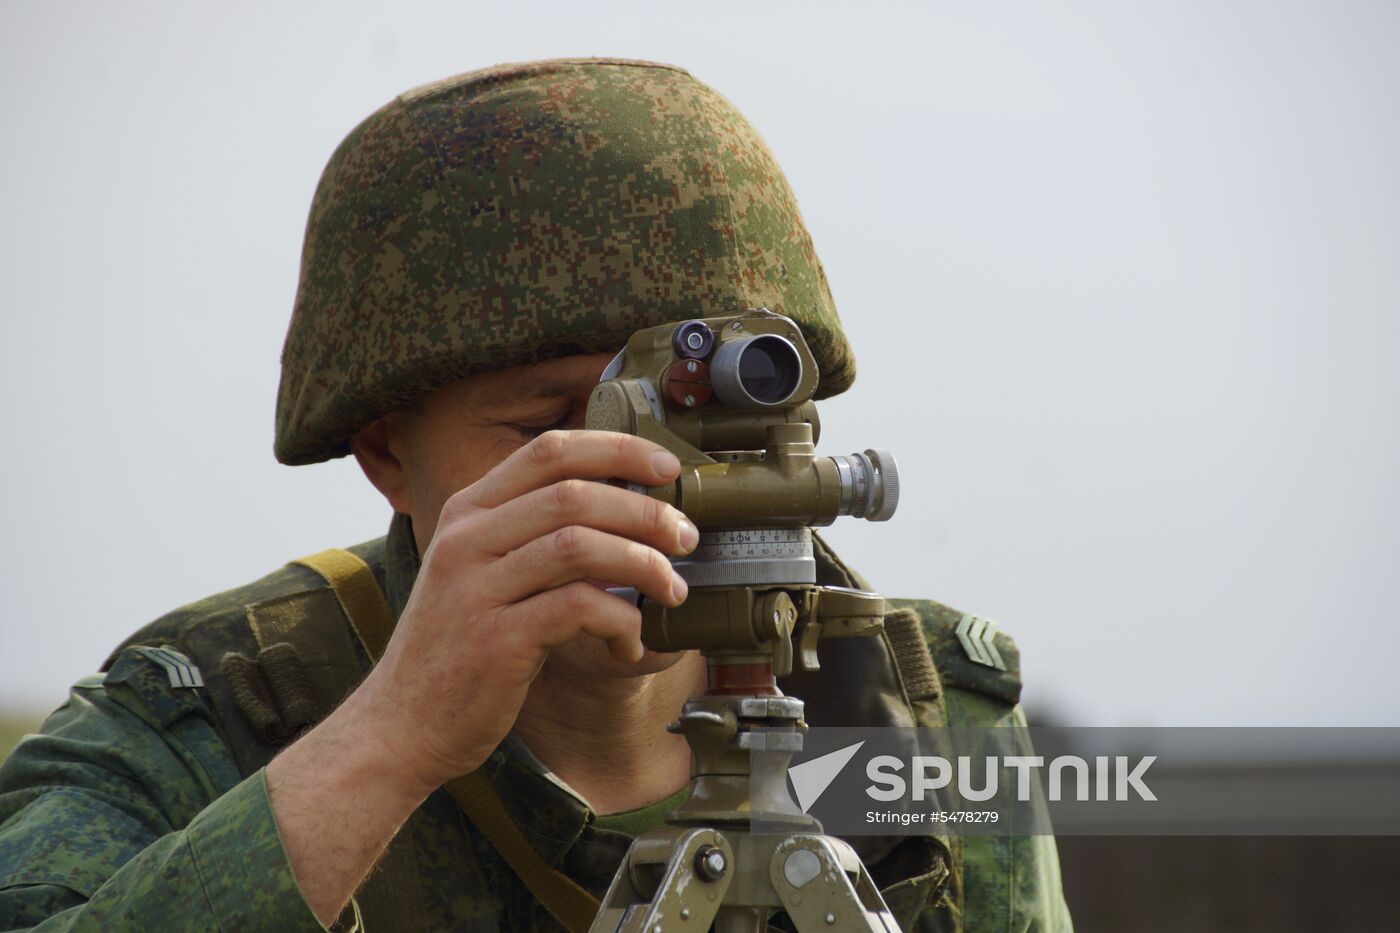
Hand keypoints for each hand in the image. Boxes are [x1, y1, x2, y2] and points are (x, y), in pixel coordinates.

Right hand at [358, 429, 695, 790]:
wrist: (402, 724)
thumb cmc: (457, 649)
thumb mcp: (480, 574)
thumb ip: (532, 537)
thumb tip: (624, 513)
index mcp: (467, 512)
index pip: (549, 452)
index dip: (617, 449)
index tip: (666, 468)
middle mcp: (466, 540)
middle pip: (574, 493)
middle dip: (645, 511)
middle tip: (685, 536)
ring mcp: (476, 588)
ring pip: (580, 545)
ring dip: (642, 563)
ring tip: (672, 588)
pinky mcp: (495, 640)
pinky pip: (578, 608)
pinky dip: (621, 622)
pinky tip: (631, 643)